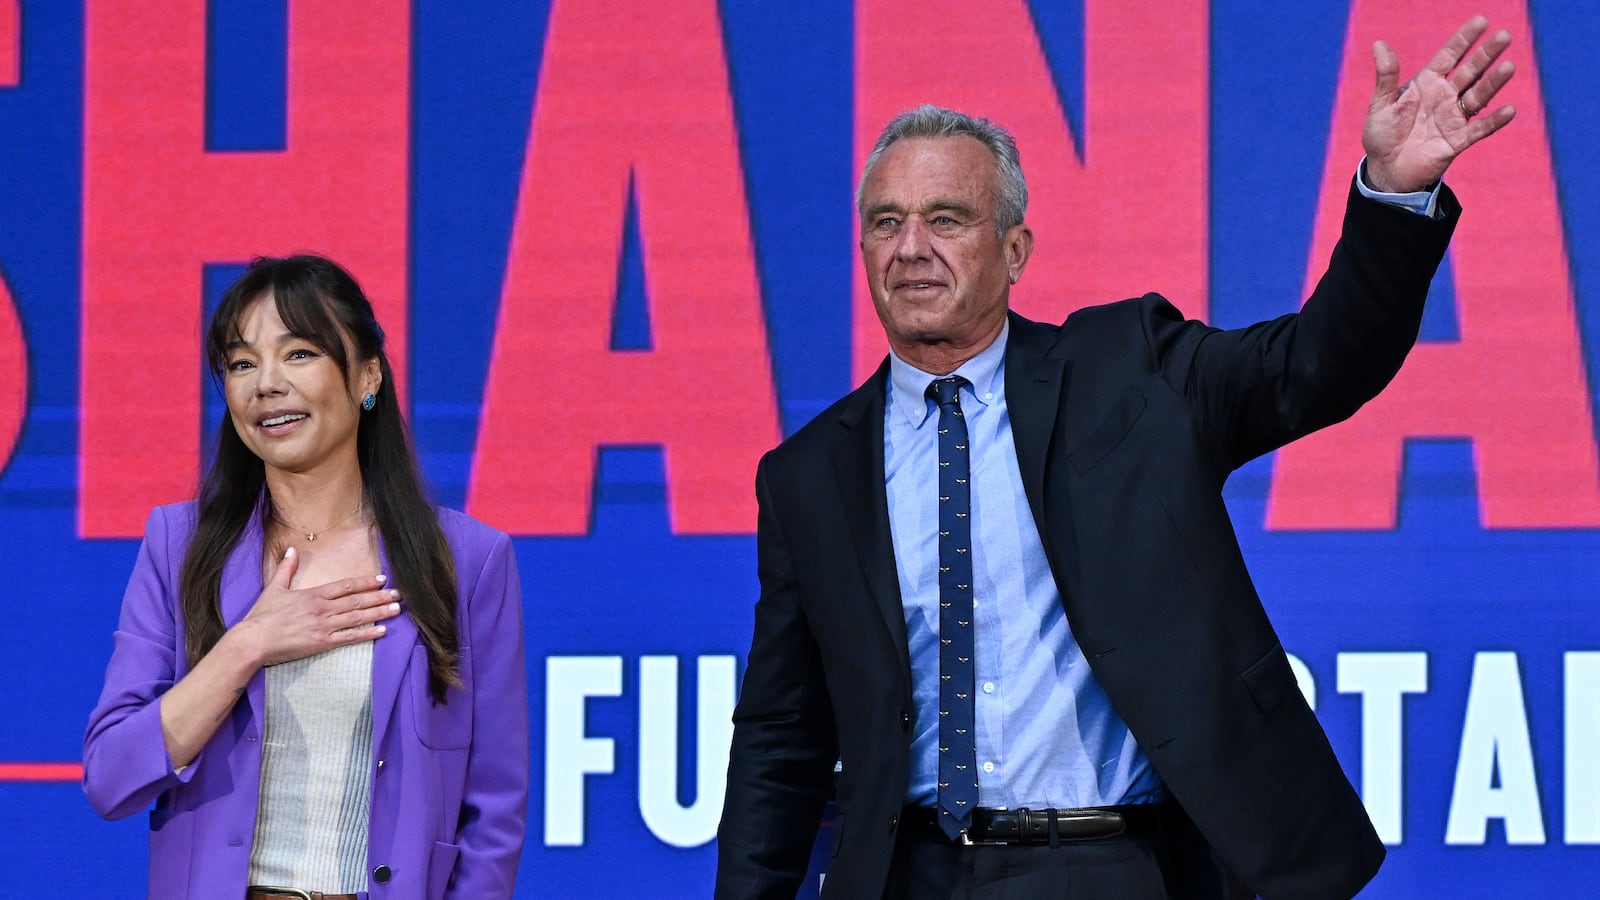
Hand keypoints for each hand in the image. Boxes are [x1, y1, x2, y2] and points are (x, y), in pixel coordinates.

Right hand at [234, 546, 400, 666]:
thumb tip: (292, 550)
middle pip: (357, 601)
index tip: (380, 580)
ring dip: (379, 612)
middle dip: (379, 597)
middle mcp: (323, 609)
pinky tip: (382, 630)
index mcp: (313, 595)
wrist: (253, 640)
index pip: (345, 586)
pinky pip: (350, 637)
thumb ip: (286, 568)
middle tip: (398, 594)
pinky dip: (367, 634)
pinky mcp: (323, 643)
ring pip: (357, 617)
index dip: (364, 582)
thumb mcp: (274, 588)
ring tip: (396, 609)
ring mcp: (324, 626)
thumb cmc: (262, 616)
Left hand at [1363, 15, 1515, 192]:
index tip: (1481, 21)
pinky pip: (1479, 130)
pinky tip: (1508, 110)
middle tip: (1504, 35)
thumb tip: (1379, 43)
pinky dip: (1494, 121)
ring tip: (1509, 67)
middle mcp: (1445, 97)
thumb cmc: (1383, 134)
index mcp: (1427, 83)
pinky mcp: (1457, 141)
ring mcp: (1453, 118)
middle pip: (1470, 71)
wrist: (1386, 169)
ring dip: (1493, 83)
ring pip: (1478, 96)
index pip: (1449, 56)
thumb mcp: (1381, 103)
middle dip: (1486, 54)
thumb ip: (1386, 76)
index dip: (1464, 39)